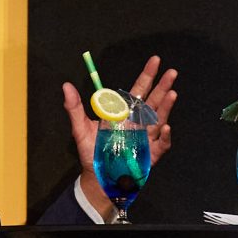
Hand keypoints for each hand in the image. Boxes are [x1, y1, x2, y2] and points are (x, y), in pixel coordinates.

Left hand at [62, 55, 178, 212]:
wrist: (98, 178)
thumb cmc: (91, 152)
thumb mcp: (80, 129)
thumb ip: (74, 108)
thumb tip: (66, 85)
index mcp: (124, 113)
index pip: (138, 90)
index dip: (147, 75)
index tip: (155, 60)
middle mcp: (138, 123)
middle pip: (153, 101)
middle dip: (163, 86)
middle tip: (171, 72)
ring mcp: (146, 138)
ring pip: (159, 119)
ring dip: (166, 107)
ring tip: (172, 93)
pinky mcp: (151, 154)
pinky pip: (161, 144)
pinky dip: (165, 137)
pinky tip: (165, 128)